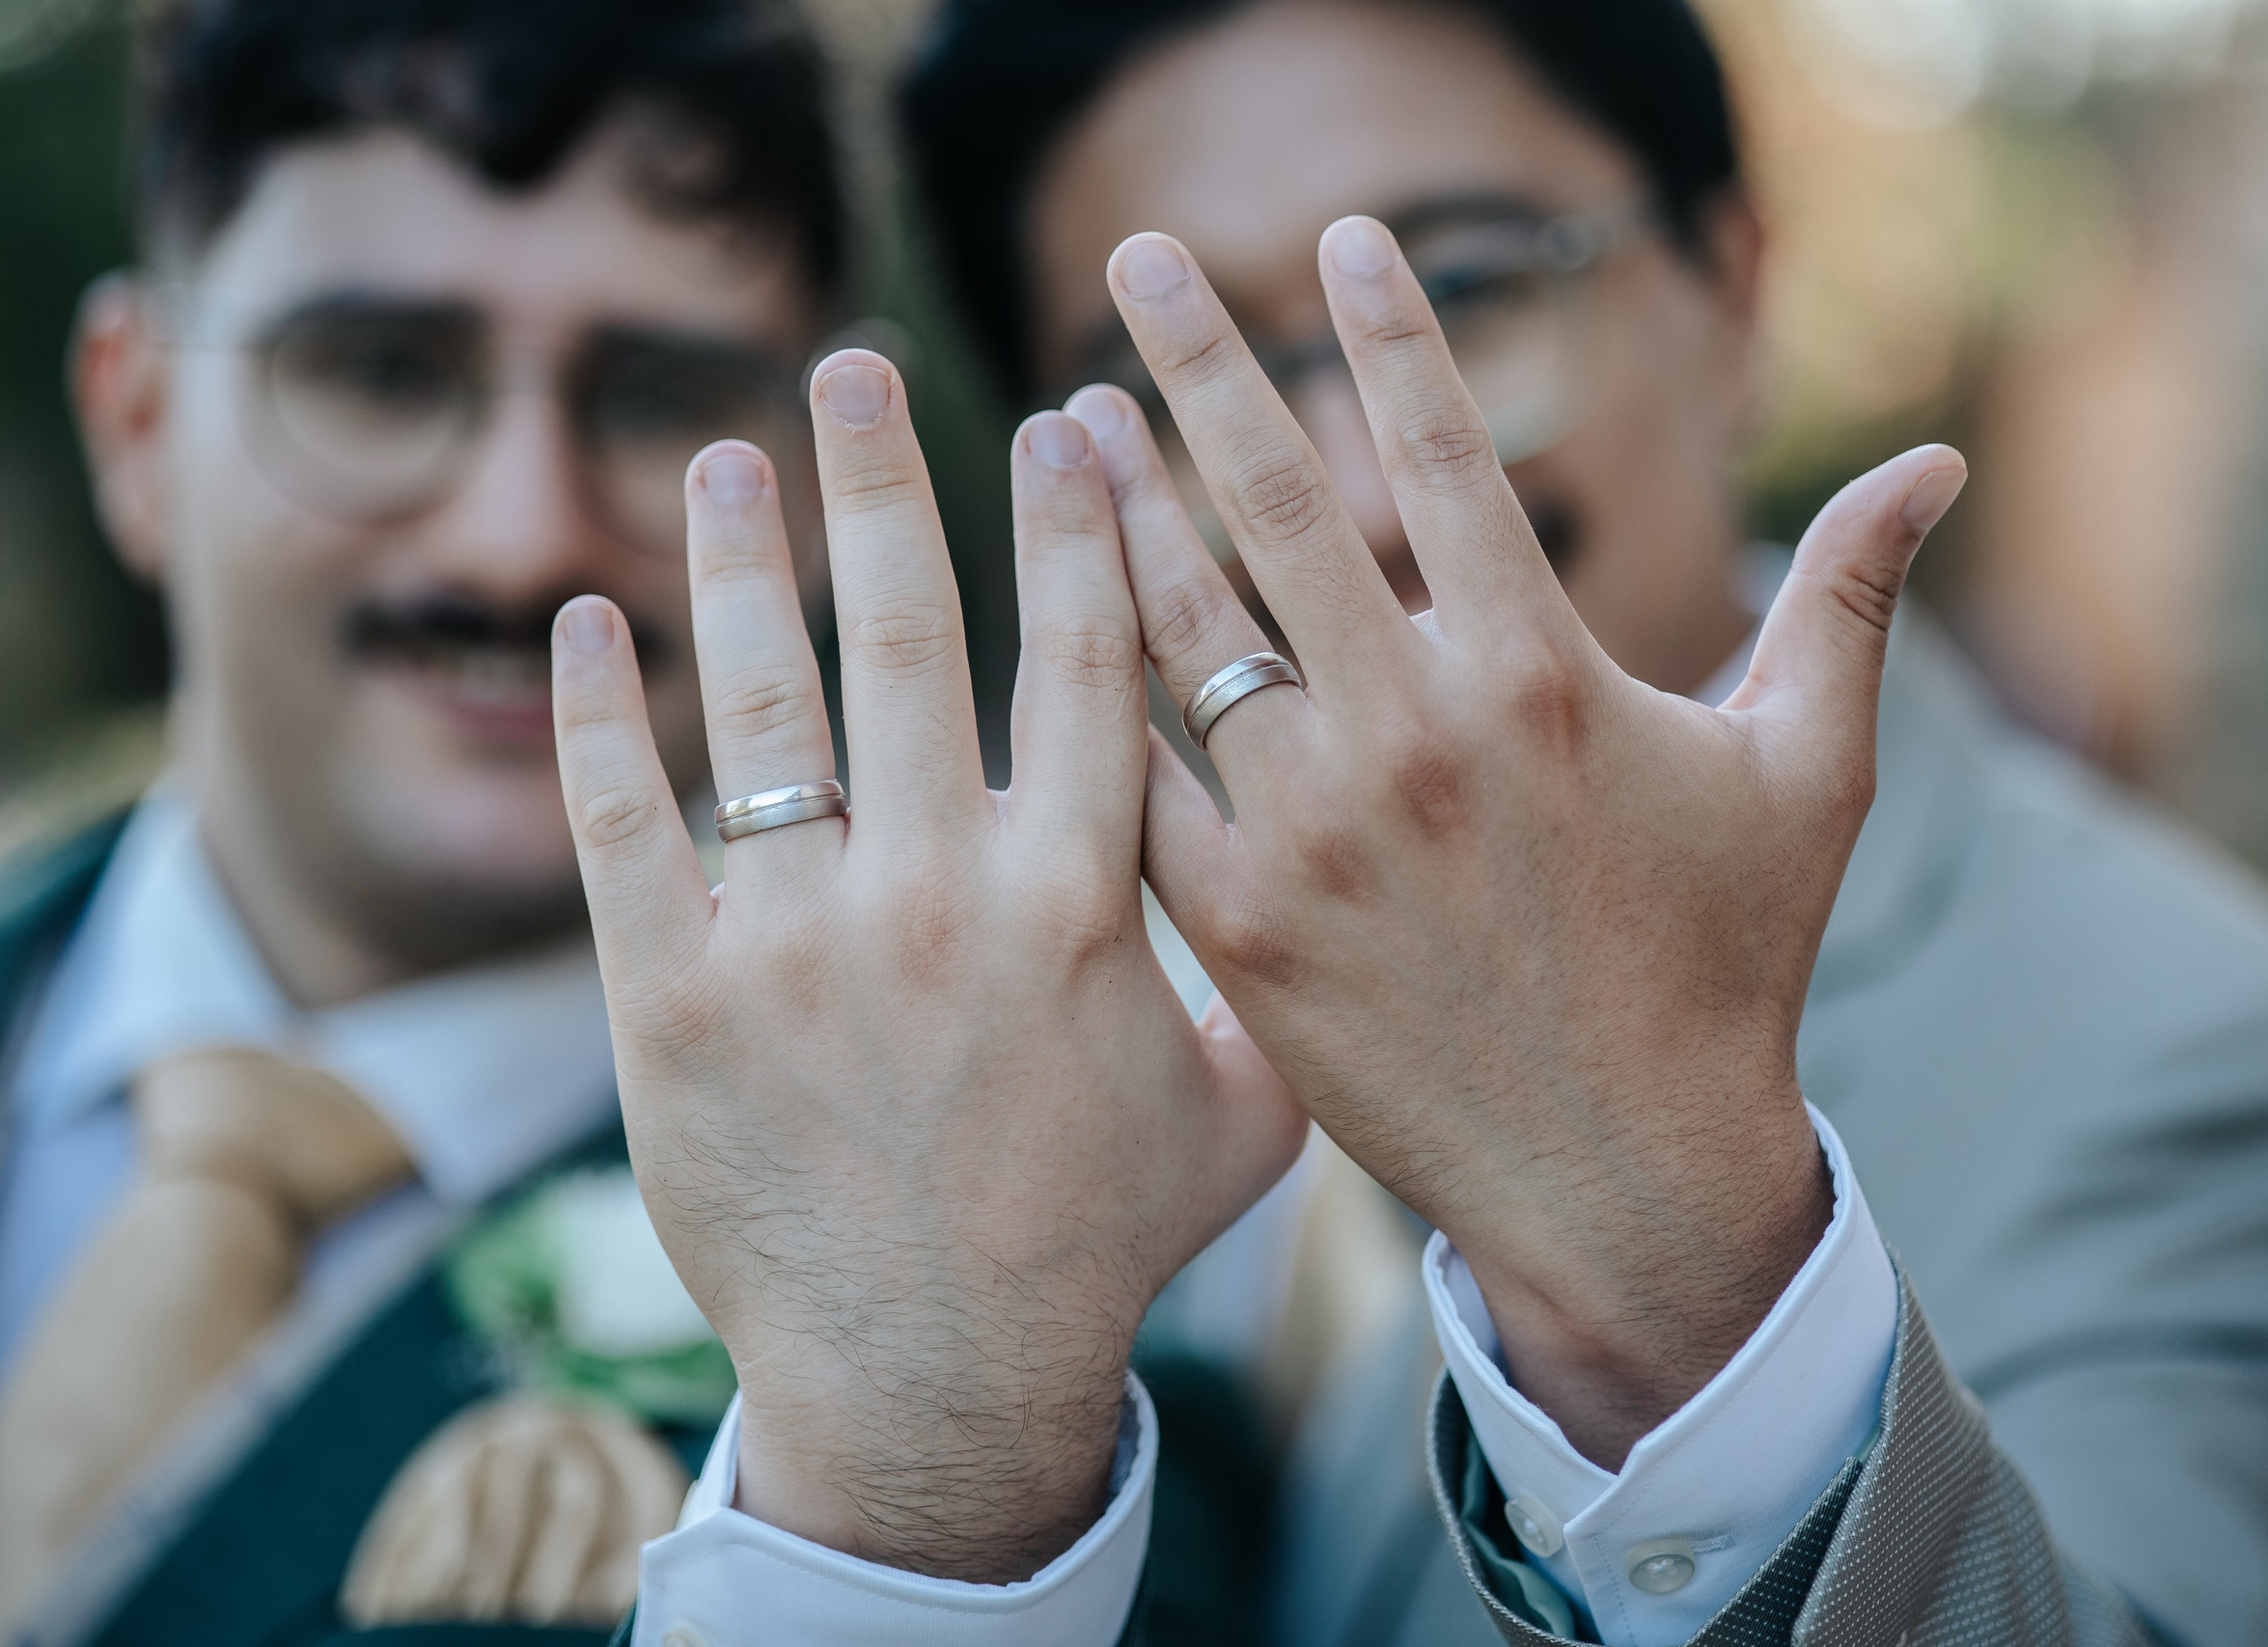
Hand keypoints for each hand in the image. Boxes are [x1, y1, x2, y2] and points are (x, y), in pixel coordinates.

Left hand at [547, 354, 1303, 1579]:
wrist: (931, 1386)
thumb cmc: (1096, 1247)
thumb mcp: (1239, 1114)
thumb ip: (1264, 985)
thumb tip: (1312, 884)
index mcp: (1083, 902)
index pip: (1086, 663)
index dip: (1071, 525)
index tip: (1051, 421)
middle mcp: (938, 895)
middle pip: (909, 638)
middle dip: (884, 480)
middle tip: (854, 361)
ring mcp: (794, 946)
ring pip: (759, 706)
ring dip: (738, 561)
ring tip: (723, 456)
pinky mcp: (672, 1006)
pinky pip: (624, 825)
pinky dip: (598, 713)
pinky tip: (589, 619)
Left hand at [1067, 220, 1963, 1468]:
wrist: (1624, 1180)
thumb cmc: (1727, 965)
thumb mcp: (1811, 773)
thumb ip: (1850, 599)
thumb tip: (1939, 464)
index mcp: (1546, 676)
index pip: (1444, 454)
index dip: (1390, 328)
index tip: (1342, 238)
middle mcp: (1415, 738)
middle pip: (1278, 504)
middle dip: (1202, 363)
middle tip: (1145, 260)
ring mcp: (1312, 833)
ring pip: (1184, 630)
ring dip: (1117, 508)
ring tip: (1074, 421)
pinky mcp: (1239, 926)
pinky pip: (1136, 776)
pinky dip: (1091, 691)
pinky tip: (1052, 619)